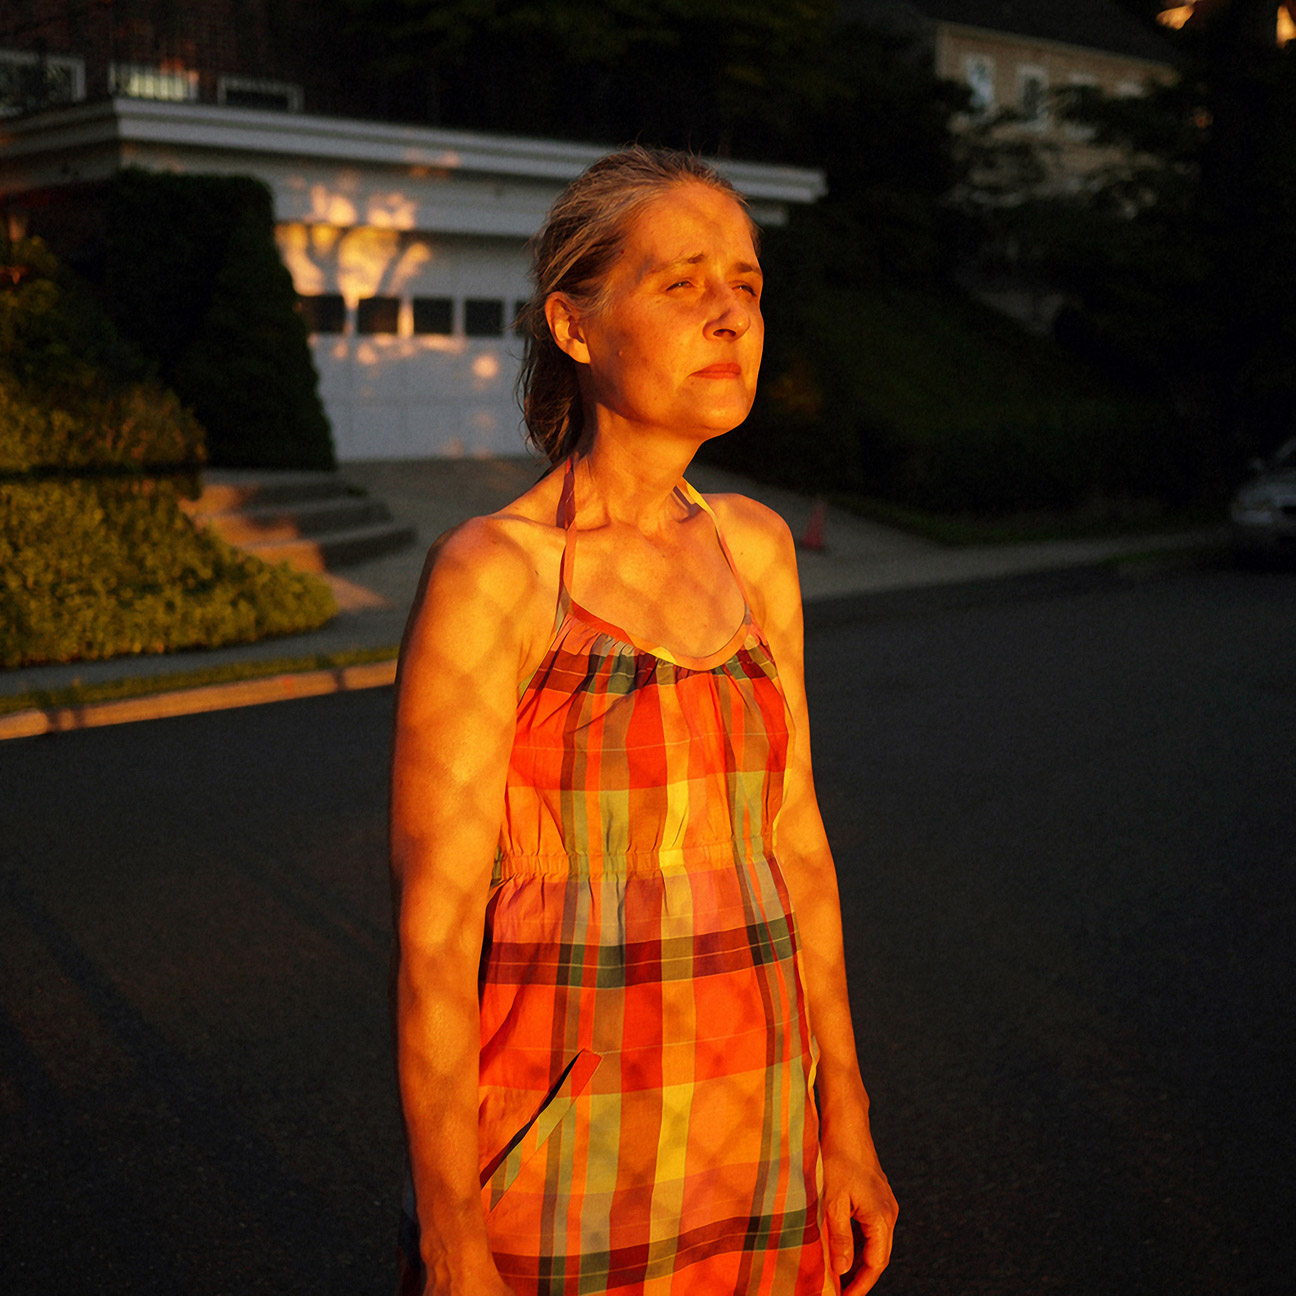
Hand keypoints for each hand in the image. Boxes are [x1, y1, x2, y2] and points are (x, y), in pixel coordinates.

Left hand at [821, 1125, 897, 1293]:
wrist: (847, 1125)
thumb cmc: (839, 1159)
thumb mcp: (833, 1201)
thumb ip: (839, 1237)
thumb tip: (842, 1270)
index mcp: (882, 1218)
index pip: (875, 1264)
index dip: (861, 1285)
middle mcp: (889, 1213)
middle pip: (878, 1256)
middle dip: (860, 1277)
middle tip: (840, 1292)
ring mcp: (884, 1204)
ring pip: (874, 1242)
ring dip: (859, 1259)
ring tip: (838, 1275)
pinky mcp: (876, 1196)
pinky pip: (870, 1228)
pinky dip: (858, 1242)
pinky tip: (842, 1247)